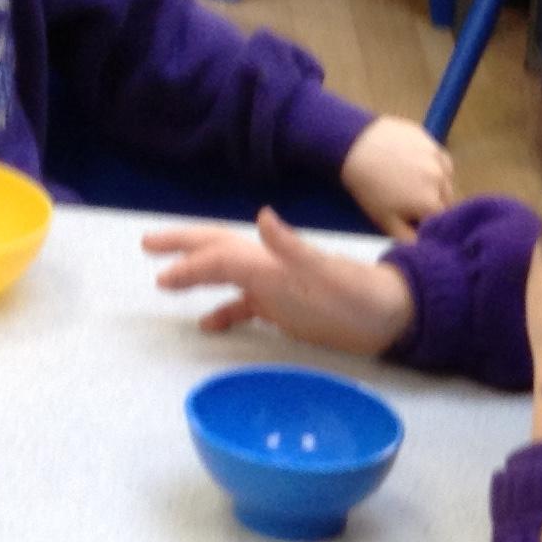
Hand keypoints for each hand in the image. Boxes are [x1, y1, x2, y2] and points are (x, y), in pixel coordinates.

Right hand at [144, 210, 417, 350]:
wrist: (394, 314)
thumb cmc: (362, 296)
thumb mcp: (327, 274)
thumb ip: (293, 248)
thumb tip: (261, 217)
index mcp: (271, 261)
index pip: (219, 253)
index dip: (188, 260)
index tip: (159, 270)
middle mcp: (269, 269)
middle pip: (216, 252)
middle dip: (182, 248)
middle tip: (147, 246)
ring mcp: (277, 289)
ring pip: (226, 277)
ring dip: (197, 277)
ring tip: (163, 282)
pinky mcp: (287, 310)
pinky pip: (247, 307)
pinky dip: (224, 312)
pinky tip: (208, 324)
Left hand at [341, 116, 453, 240]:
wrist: (352, 145)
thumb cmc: (368, 187)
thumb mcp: (385, 221)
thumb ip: (409, 239)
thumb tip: (425, 247)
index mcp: (432, 203)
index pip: (441, 220)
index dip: (428, 221)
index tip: (414, 218)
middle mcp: (441, 180)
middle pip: (447, 199)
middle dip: (434, 202)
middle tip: (410, 198)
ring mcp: (437, 156)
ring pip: (445, 178)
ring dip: (436, 183)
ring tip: (412, 180)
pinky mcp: (430, 139)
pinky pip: (439, 157)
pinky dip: (433, 164)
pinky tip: (415, 164)